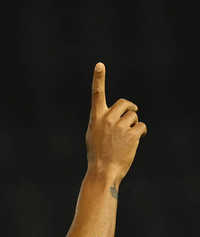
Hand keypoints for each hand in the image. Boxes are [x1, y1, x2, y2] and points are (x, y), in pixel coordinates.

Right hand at [85, 62, 146, 181]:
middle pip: (125, 103)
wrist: (103, 171)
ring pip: (134, 116)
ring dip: (133, 125)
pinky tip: (133, 142)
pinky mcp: (132, 134)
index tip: (99, 65)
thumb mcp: (94, 134)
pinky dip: (140, 133)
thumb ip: (103, 121)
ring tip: (126, 138)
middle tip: (131, 115)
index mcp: (96, 117)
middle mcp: (107, 119)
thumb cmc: (98, 154)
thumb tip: (119, 114)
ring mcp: (120, 126)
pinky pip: (141, 126)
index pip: (97, 94)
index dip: (98, 78)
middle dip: (130, 108)